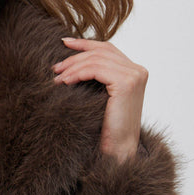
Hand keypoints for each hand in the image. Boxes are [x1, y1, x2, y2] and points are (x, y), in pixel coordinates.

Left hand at [52, 36, 147, 163]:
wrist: (118, 151)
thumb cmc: (107, 129)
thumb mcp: (101, 97)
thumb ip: (97, 77)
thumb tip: (71, 61)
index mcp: (135, 72)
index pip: (108, 49)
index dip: (85, 44)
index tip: (64, 43)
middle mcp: (138, 71)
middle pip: (101, 52)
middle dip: (75, 57)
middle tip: (55, 67)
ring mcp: (134, 75)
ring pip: (96, 60)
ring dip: (72, 67)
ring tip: (57, 78)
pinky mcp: (126, 83)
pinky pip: (96, 69)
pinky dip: (78, 73)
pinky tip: (65, 82)